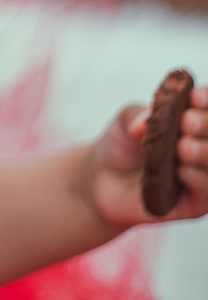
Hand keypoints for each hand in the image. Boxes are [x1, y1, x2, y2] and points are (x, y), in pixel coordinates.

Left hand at [81, 90, 207, 229]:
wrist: (101, 181)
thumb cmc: (120, 146)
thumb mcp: (123, 123)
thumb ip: (135, 116)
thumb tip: (145, 122)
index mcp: (192, 121)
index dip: (206, 100)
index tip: (194, 96)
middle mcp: (202, 147)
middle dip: (206, 125)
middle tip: (188, 122)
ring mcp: (200, 175)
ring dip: (204, 152)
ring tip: (183, 147)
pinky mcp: (195, 203)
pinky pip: (206, 193)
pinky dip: (199, 179)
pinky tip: (184, 171)